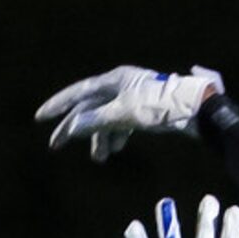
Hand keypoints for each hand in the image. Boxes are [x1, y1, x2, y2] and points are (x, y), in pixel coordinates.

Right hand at [36, 64, 223, 163]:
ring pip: (108, 118)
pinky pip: (123, 125)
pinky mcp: (147, 113)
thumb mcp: (125, 114)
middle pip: (91, 107)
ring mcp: (135, 99)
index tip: (40, 118)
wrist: (198, 112)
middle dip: (76, 127)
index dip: (58, 106)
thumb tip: (72, 128)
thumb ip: (97, 120)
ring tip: (98, 158)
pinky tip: (113, 150)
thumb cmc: (162, 107)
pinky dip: (116, 137)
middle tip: (57, 145)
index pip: (78, 92)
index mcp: (114, 79)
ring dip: (99, 138)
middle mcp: (122, 85)